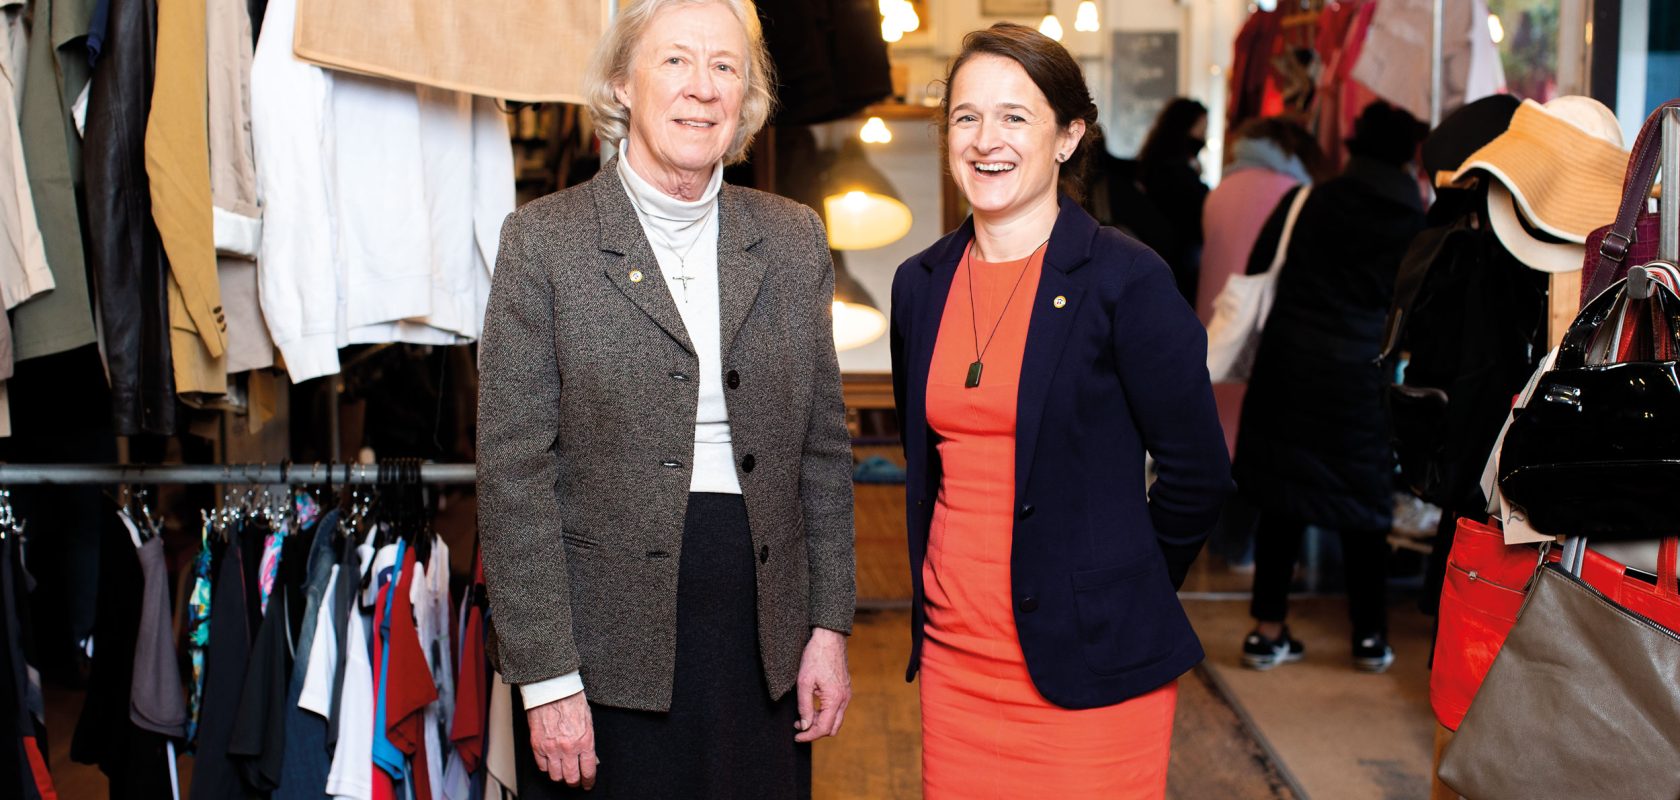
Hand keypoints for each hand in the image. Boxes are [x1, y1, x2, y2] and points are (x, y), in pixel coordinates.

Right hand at [528, 690, 598, 789]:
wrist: (552, 688)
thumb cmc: (571, 700)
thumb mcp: (588, 721)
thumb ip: (587, 742)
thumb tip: (588, 757)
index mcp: (584, 741)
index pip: (588, 771)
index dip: (588, 781)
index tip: (587, 784)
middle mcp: (568, 748)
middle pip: (571, 778)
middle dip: (575, 782)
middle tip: (576, 781)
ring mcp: (551, 748)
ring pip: (555, 776)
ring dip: (560, 776)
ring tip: (563, 772)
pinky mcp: (537, 745)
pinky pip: (541, 766)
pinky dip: (546, 768)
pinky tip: (551, 763)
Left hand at [794, 628, 850, 742]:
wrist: (829, 637)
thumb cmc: (815, 656)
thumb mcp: (804, 682)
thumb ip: (804, 707)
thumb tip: (804, 726)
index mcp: (835, 699)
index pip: (823, 728)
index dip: (808, 736)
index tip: (796, 736)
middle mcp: (844, 699)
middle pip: (832, 728)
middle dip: (815, 731)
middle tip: (799, 727)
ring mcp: (847, 694)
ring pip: (835, 719)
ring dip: (820, 722)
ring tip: (803, 716)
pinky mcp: (845, 689)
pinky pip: (837, 709)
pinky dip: (825, 713)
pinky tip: (812, 706)